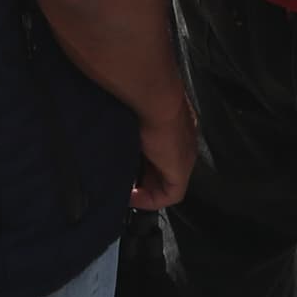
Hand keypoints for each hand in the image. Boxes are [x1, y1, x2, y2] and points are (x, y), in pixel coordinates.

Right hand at [130, 94, 197, 211]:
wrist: (155, 96)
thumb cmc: (141, 98)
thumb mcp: (133, 115)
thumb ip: (129, 128)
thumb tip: (112, 133)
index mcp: (174, 128)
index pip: (159, 155)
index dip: (141, 168)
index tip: (124, 172)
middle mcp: (183, 144)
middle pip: (162, 172)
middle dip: (141, 182)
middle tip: (122, 184)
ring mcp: (184, 158)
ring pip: (165, 183)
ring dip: (145, 190)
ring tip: (125, 192)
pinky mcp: (181, 170)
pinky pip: (169, 195)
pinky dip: (150, 200)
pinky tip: (133, 198)